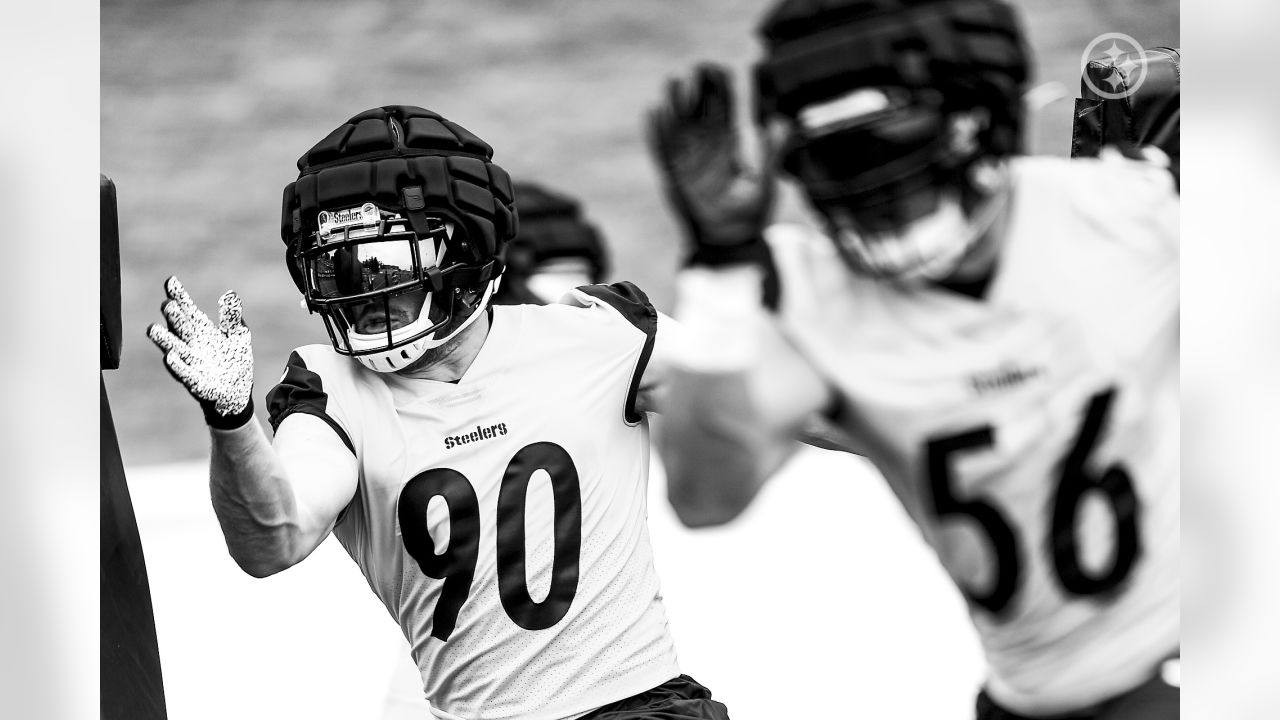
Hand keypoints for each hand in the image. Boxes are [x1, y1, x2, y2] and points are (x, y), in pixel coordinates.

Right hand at [147, 276, 254, 428]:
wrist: (237, 393)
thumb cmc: (234, 361)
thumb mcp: (239, 336)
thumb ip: (232, 317)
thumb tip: (230, 295)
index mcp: (201, 331)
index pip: (188, 310)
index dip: (179, 296)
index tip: (170, 281)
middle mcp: (191, 345)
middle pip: (180, 328)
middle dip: (173, 317)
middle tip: (167, 304)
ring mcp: (192, 364)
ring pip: (175, 350)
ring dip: (164, 340)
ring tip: (153, 329)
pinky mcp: (197, 383)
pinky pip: (185, 374)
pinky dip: (178, 366)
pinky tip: (170, 356)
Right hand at [647, 63, 774, 265]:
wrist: (729, 245)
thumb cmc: (749, 217)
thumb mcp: (765, 181)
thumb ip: (771, 152)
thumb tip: (781, 121)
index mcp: (727, 148)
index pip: (722, 112)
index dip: (720, 91)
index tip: (720, 70)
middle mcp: (705, 151)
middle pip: (699, 113)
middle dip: (698, 90)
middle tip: (699, 68)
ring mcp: (687, 163)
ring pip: (678, 127)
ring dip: (675, 104)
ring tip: (675, 82)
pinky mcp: (673, 177)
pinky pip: (662, 151)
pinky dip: (657, 133)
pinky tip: (654, 112)